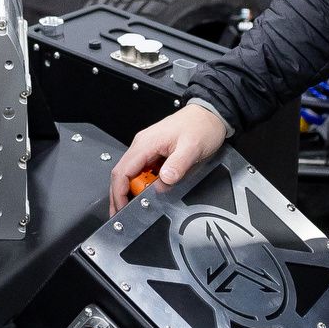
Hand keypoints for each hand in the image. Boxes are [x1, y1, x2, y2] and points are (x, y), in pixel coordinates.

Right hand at [109, 101, 229, 212]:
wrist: (209, 115)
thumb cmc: (200, 126)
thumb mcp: (192, 148)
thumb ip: (177, 166)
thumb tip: (163, 182)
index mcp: (146, 143)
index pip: (122, 171)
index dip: (119, 192)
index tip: (121, 208)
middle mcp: (142, 145)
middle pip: (122, 173)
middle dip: (119, 194)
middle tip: (122, 212)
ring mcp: (147, 148)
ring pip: (131, 173)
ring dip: (130, 190)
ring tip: (132, 206)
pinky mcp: (154, 152)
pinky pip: (142, 170)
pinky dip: (141, 183)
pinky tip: (146, 192)